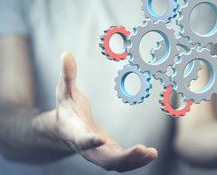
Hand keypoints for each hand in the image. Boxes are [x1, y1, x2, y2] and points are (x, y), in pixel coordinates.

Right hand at [55, 52, 156, 171]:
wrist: (65, 128)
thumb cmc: (66, 107)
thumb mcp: (64, 91)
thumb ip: (67, 75)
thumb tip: (65, 53)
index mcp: (74, 131)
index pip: (80, 139)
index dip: (89, 141)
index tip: (100, 140)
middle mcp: (86, 148)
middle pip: (103, 159)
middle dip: (122, 157)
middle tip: (141, 149)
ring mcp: (98, 154)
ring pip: (115, 165)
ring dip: (133, 161)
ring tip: (152, 153)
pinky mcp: (108, 154)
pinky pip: (122, 163)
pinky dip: (136, 161)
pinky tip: (151, 154)